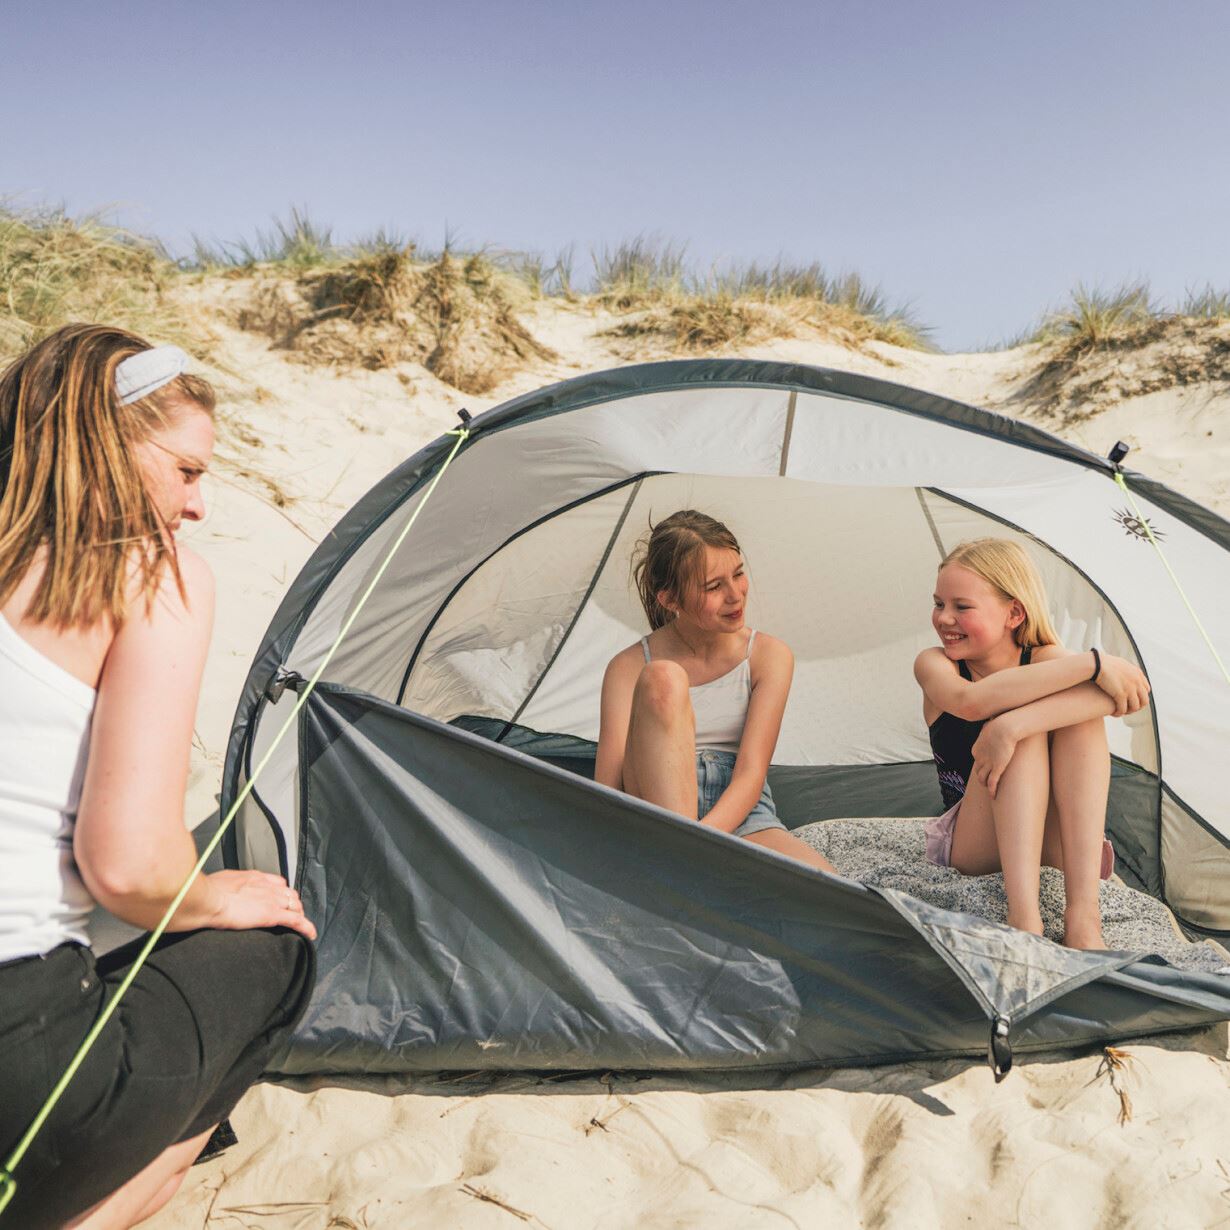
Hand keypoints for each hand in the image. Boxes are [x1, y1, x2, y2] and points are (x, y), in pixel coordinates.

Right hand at [201, 870, 316, 939]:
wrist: (207, 899)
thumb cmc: (207, 892)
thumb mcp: (220, 882)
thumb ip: (228, 887)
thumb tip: (222, 892)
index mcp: (254, 878)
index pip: (277, 883)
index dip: (281, 892)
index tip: (280, 899)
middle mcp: (267, 886)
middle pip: (289, 894)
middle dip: (293, 904)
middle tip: (292, 914)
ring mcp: (271, 900)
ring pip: (295, 906)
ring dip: (299, 915)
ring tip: (300, 925)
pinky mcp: (272, 914)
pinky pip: (295, 921)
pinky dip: (305, 927)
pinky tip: (310, 933)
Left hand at [972, 716, 1019, 798]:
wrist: (1003, 727)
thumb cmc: (999, 724)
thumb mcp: (990, 726)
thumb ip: (989, 728)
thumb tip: (990, 723)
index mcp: (977, 750)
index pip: (977, 762)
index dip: (981, 767)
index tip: (987, 770)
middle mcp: (980, 758)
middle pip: (978, 771)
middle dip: (981, 777)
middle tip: (987, 782)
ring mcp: (988, 764)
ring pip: (982, 779)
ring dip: (985, 785)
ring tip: (989, 789)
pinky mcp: (997, 768)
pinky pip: (992, 783)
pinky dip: (992, 790)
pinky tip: (993, 796)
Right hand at [1094, 654, 1150, 716]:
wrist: (1096, 664)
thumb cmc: (1103, 663)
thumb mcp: (1120, 664)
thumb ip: (1126, 670)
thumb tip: (1126, 671)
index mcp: (1138, 674)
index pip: (1146, 690)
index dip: (1140, 697)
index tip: (1132, 700)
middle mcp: (1137, 681)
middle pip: (1144, 700)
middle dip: (1137, 707)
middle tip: (1128, 709)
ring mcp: (1130, 688)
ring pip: (1135, 707)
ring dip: (1128, 711)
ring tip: (1120, 712)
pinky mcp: (1120, 694)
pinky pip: (1123, 708)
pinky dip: (1119, 713)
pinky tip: (1113, 714)